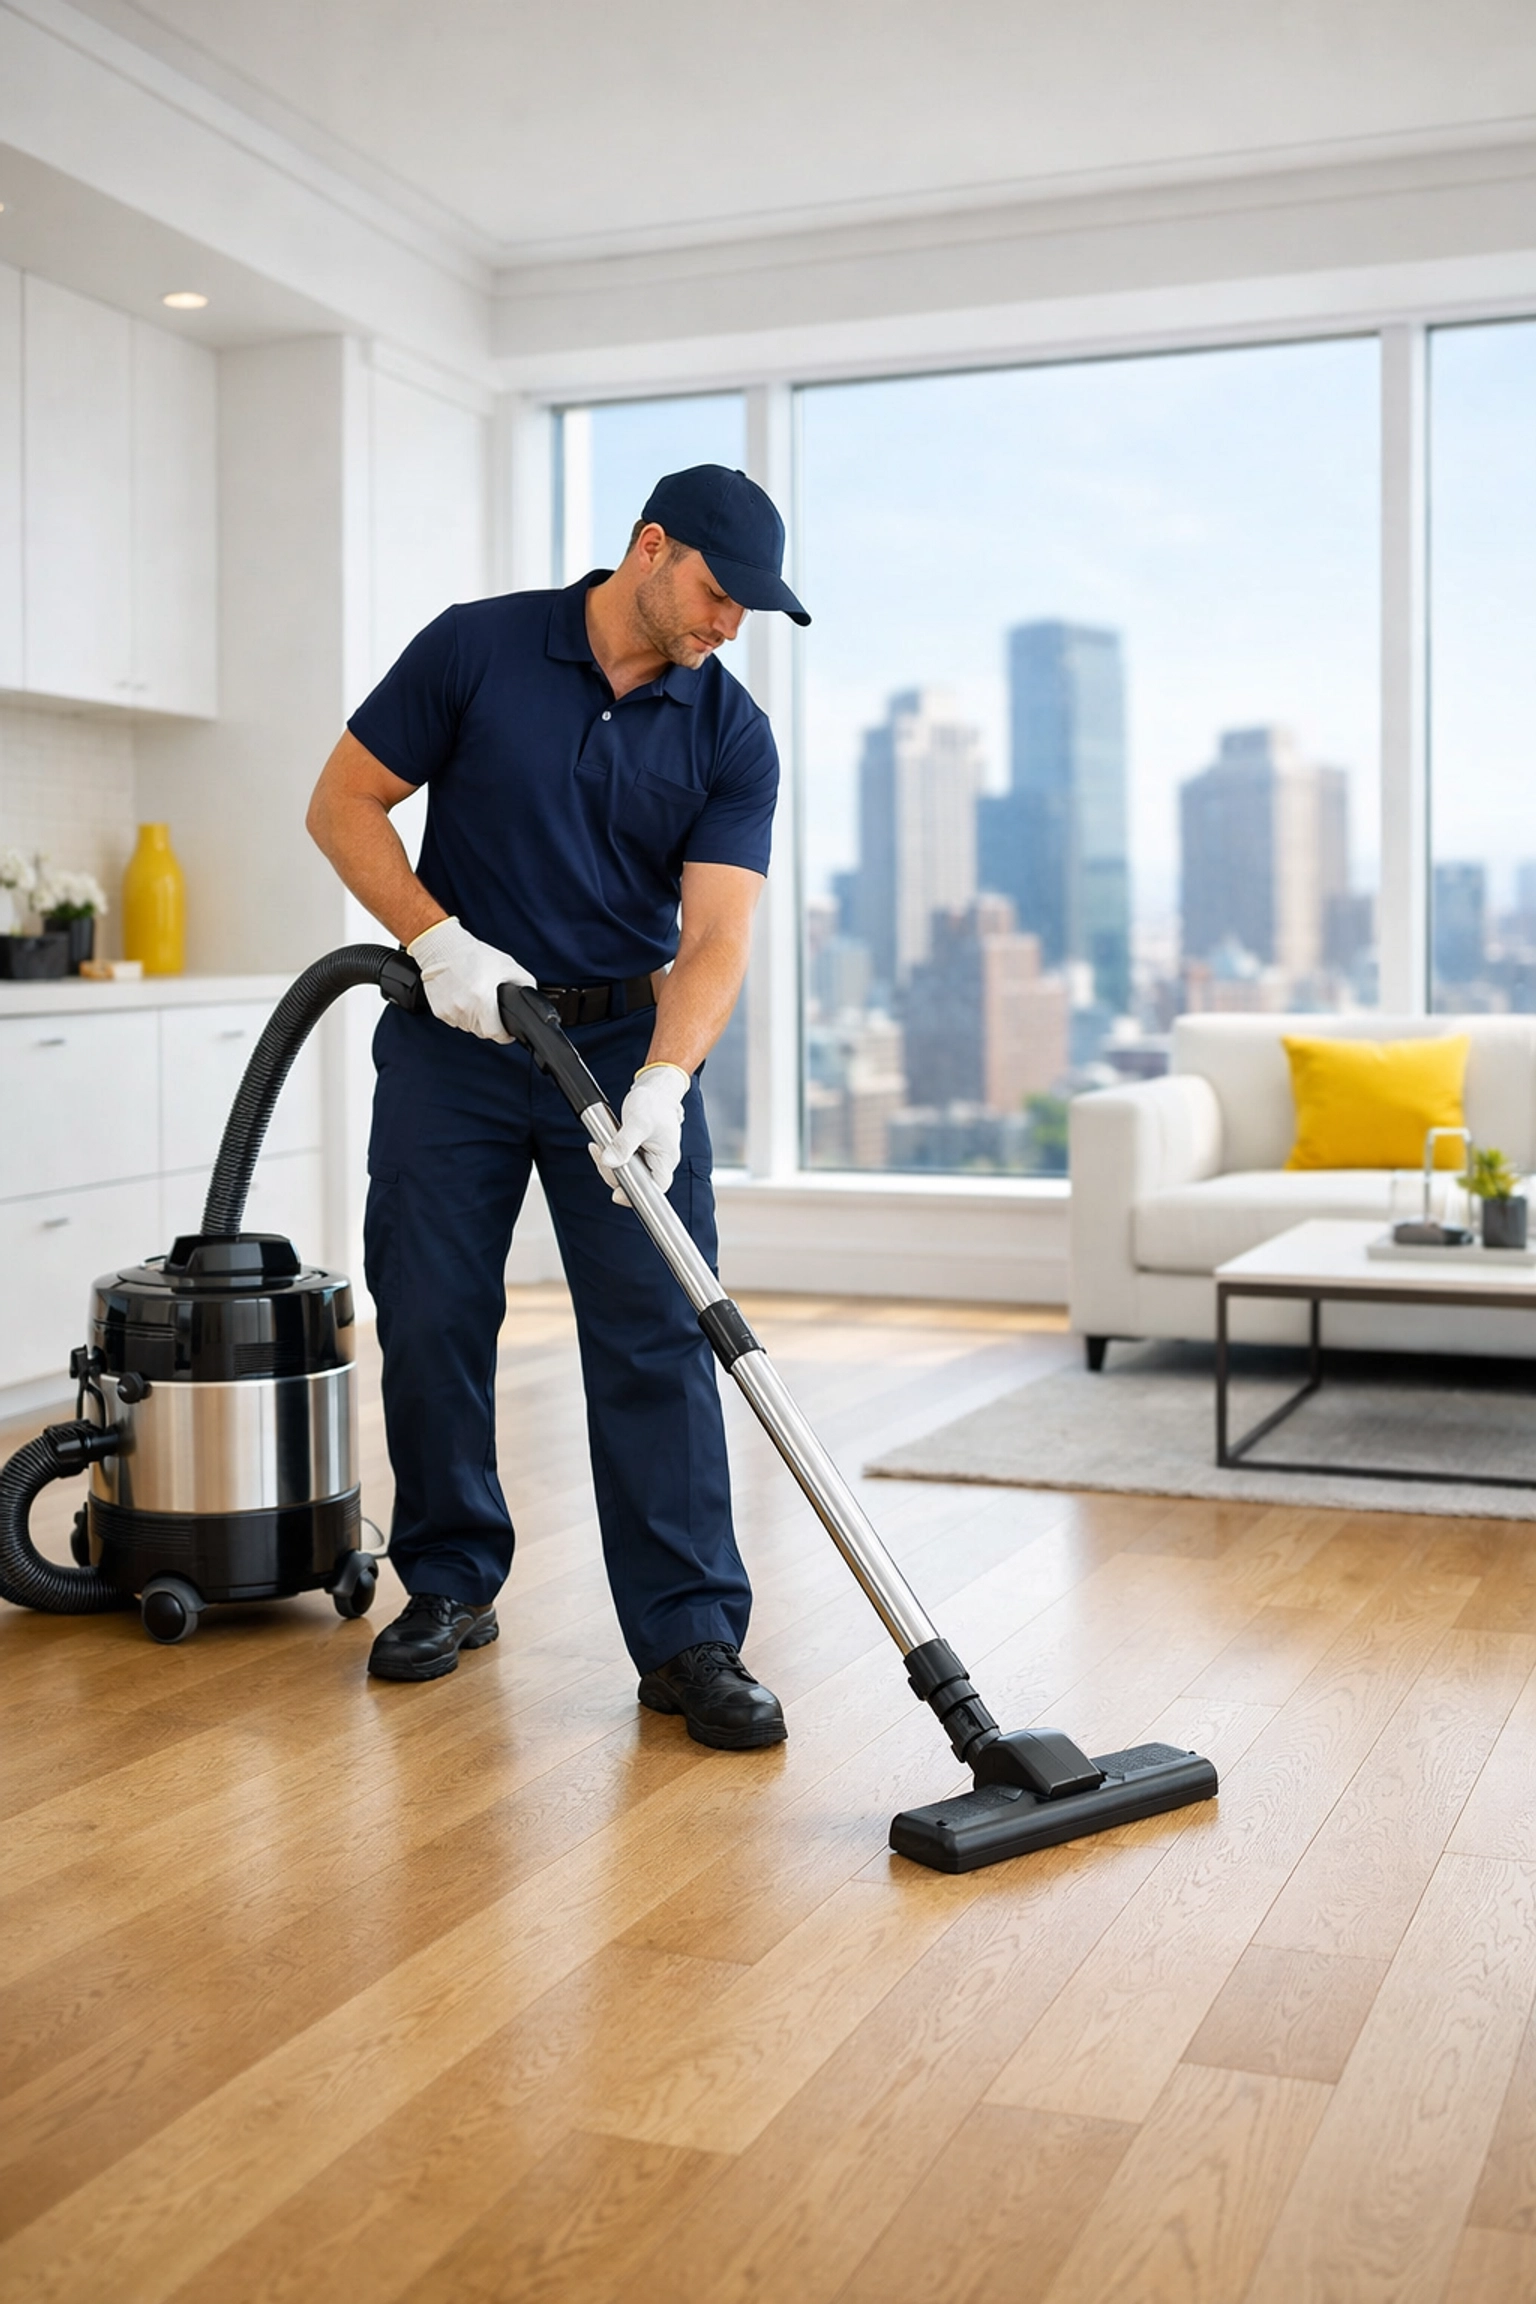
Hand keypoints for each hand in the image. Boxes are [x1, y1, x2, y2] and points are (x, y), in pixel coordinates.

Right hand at [407, 916, 534, 1041]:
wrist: (443, 948)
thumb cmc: (472, 955)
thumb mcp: (507, 965)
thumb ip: (524, 983)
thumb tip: (530, 997)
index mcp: (482, 998)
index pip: (495, 1033)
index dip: (504, 1035)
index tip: (507, 1032)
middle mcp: (464, 1007)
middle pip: (482, 1031)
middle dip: (490, 1024)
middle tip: (491, 1009)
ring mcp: (450, 1011)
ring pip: (468, 1027)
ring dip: (474, 1020)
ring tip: (475, 999)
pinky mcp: (439, 1011)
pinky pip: (455, 1021)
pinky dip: (461, 1014)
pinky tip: (462, 998)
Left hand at [597, 1064, 689, 1202]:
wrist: (656, 1087)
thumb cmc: (655, 1102)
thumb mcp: (638, 1123)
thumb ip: (623, 1144)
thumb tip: (609, 1162)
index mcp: (666, 1160)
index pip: (654, 1190)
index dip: (635, 1195)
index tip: (617, 1195)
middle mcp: (658, 1162)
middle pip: (634, 1182)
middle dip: (613, 1172)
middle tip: (601, 1153)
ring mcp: (648, 1157)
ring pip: (625, 1172)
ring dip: (609, 1162)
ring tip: (599, 1146)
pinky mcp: (638, 1151)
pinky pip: (621, 1161)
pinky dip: (610, 1154)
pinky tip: (602, 1144)